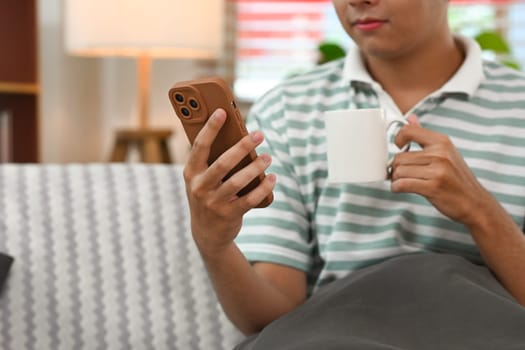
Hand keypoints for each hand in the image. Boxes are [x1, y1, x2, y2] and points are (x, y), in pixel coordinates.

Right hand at [183, 109, 275, 254]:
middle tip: (259, 135)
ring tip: (268, 157)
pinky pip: (250, 199)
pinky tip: (272, 178)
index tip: (222, 112)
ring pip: (238, 181)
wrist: (206, 233)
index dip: (210, 128)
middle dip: (242, 146)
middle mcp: (199, 187)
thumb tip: (238, 136)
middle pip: (223, 163)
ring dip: (256, 167)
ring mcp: (213, 202)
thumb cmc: (208, 195)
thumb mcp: (202, 178)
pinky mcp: (228, 215)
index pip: (200, 146)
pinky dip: (264, 187)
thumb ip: (213, 160)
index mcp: (191, 172)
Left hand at [390, 115, 492, 226]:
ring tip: (404, 182)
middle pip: (399, 157)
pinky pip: (402, 184)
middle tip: (401, 174)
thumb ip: (425, 136)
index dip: (398, 139)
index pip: (408, 131)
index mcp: (442, 142)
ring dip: (395, 179)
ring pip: (398, 171)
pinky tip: (402, 189)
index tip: (399, 147)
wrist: (475, 203)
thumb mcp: (446, 152)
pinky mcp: (433, 187)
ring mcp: (437, 170)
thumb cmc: (457, 179)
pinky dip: (396, 188)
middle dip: (395, 168)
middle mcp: (440, 153)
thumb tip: (410, 118)